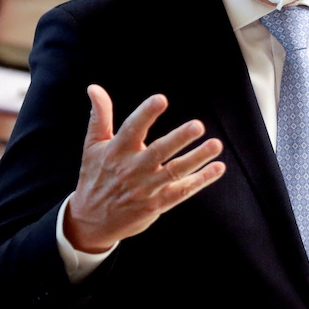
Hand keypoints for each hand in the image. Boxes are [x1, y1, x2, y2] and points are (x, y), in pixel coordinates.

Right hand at [63, 86, 225, 252]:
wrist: (91, 221)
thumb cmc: (95, 176)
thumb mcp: (93, 146)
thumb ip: (100, 116)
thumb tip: (94, 87)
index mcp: (117, 151)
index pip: (132, 129)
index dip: (146, 114)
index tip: (161, 99)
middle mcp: (132, 169)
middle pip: (159, 152)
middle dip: (179, 139)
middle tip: (198, 126)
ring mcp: (146, 188)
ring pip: (176, 171)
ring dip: (198, 158)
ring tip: (216, 144)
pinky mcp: (157, 204)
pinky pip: (182, 191)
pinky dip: (201, 180)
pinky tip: (218, 168)